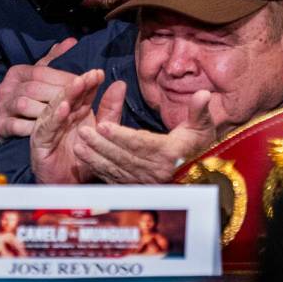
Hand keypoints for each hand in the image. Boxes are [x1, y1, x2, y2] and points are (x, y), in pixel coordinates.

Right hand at [0, 37, 78, 139]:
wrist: (4, 120)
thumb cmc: (30, 96)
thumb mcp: (40, 76)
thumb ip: (56, 59)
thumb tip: (73, 41)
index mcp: (18, 72)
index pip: (42, 71)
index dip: (64, 78)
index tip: (86, 83)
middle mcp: (7, 87)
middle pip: (34, 88)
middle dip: (60, 95)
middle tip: (82, 101)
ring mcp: (2, 106)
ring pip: (25, 105)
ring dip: (47, 111)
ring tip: (68, 115)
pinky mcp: (0, 125)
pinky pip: (17, 126)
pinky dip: (33, 128)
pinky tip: (50, 129)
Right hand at [30, 69, 102, 183]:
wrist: (71, 187)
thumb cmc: (85, 158)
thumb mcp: (103, 131)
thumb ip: (111, 109)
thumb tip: (120, 84)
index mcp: (76, 113)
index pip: (83, 93)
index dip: (90, 82)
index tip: (100, 73)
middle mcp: (61, 117)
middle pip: (69, 97)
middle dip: (80, 85)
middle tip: (90, 75)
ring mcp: (49, 128)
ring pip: (56, 108)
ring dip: (67, 95)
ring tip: (78, 84)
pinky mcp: (40, 142)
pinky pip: (46, 128)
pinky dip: (54, 118)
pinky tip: (63, 108)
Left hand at [75, 88, 215, 183]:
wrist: (203, 174)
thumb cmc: (200, 146)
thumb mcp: (202, 126)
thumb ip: (199, 110)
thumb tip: (203, 93)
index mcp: (170, 154)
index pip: (141, 143)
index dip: (121, 135)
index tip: (104, 125)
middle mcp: (156, 171)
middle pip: (124, 156)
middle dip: (102, 145)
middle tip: (84, 132)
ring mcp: (145, 182)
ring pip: (116, 168)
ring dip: (96, 157)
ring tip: (79, 144)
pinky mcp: (138, 188)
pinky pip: (115, 178)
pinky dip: (99, 169)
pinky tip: (85, 159)